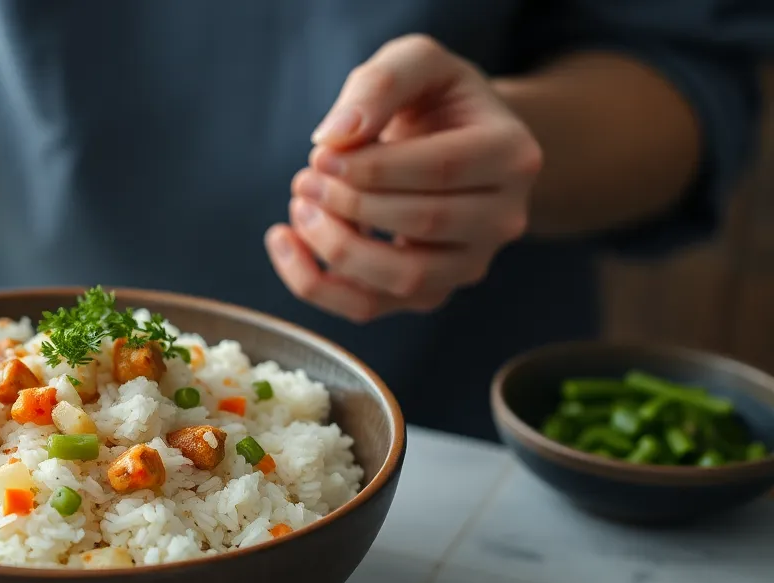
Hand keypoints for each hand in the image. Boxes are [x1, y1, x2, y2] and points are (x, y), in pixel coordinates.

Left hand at [265, 35, 542, 321]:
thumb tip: (335, 136)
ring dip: (335, 248)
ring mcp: (469, 264)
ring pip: (401, 280)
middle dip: (350, 203)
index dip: (373, 168)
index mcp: (512, 155)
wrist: (449, 139)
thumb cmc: (431, 99)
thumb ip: (380, 84)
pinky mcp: (428, 294)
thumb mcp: (415, 62)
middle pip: (424, 224)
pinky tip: (283, 241)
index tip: (320, 154)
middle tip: (304, 178)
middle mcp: (503, 218)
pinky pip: (368, 307)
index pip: (441, 171)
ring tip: (299, 207)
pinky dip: (316, 283)